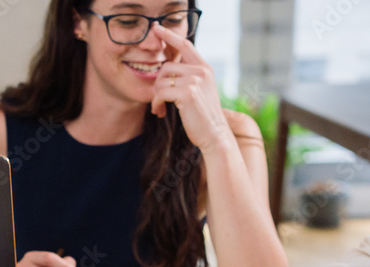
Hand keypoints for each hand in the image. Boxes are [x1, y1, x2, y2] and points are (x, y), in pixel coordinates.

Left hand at [150, 25, 231, 152]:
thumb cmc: (202, 116)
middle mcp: (202, 71)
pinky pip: (160, 93)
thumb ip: (188, 78)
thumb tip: (166, 70)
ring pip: (161, 80)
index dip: (170, 36)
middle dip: (158, 84)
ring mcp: (196, 81)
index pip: (185, 45)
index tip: (157, 29)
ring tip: (159, 108)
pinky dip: (156, 103)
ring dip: (155, 97)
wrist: (214, 134)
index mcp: (205, 68)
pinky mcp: (188, 93)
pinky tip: (159, 112)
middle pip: (166, 67)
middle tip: (158, 101)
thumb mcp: (199, 91)